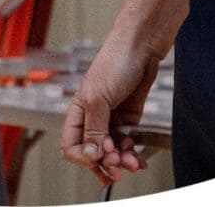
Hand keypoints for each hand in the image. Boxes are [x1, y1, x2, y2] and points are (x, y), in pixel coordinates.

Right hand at [61, 35, 160, 186]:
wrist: (142, 47)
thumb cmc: (115, 61)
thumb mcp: (99, 97)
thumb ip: (94, 128)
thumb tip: (93, 154)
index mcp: (77, 111)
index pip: (71, 146)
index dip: (83, 156)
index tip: (98, 156)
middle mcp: (93, 118)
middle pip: (93, 154)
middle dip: (105, 164)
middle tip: (118, 167)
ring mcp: (112, 119)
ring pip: (111, 153)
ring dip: (121, 162)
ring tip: (132, 162)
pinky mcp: (129, 119)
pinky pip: (127, 145)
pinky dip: (132, 155)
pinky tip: (138, 159)